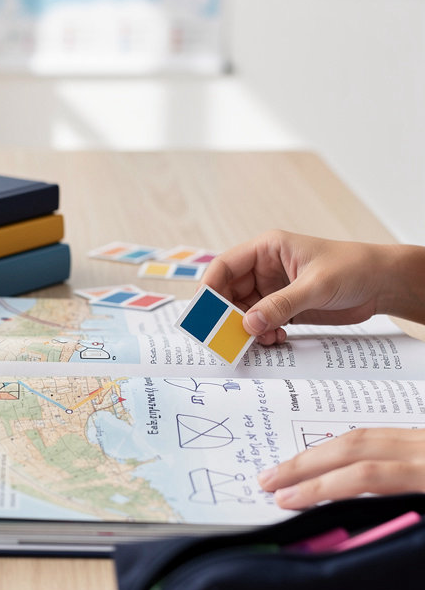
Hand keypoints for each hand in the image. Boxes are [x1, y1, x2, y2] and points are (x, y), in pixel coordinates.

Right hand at [202, 231, 389, 345]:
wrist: (383, 284)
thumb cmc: (354, 268)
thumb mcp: (316, 285)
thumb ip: (280, 304)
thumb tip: (249, 324)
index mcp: (267, 249)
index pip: (224, 267)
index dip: (210, 289)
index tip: (205, 312)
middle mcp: (264, 269)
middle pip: (229, 293)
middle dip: (228, 316)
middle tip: (230, 336)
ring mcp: (273, 289)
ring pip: (243, 312)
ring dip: (247, 329)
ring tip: (263, 339)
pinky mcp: (283, 307)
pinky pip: (260, 323)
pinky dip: (262, 334)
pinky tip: (276, 338)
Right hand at [259, 427, 424, 508]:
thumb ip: (399, 524)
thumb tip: (349, 533)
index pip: (365, 476)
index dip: (321, 488)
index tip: (287, 499)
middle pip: (354, 447)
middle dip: (305, 464)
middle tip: (270, 479)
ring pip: (364, 435)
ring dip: (320, 452)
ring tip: (289, 467)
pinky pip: (380, 434)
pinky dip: (347, 445)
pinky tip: (330, 457)